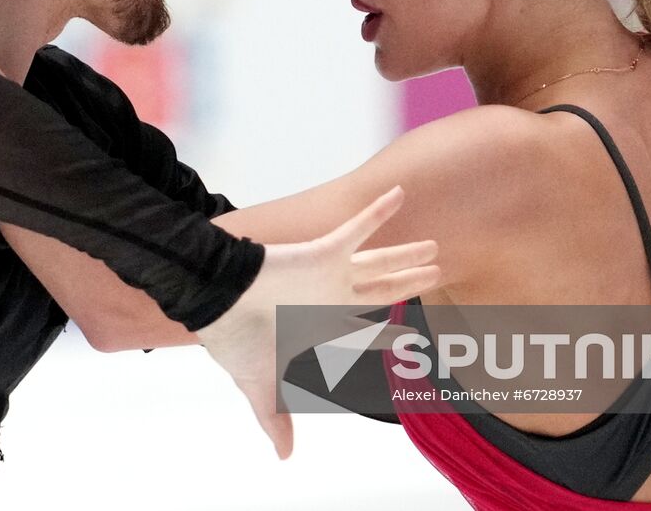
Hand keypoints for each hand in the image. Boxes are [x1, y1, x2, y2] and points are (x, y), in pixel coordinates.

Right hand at [196, 187, 439, 458]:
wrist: (213, 300)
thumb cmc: (232, 337)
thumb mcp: (258, 384)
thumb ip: (275, 417)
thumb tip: (284, 457)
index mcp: (320, 326)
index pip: (364, 332)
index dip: (388, 334)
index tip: (410, 339)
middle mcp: (332, 298)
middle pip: (382, 290)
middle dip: (409, 283)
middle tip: (438, 273)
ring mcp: (330, 274)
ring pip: (380, 263)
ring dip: (407, 255)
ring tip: (435, 247)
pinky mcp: (323, 252)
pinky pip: (357, 228)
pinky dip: (379, 211)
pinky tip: (400, 193)